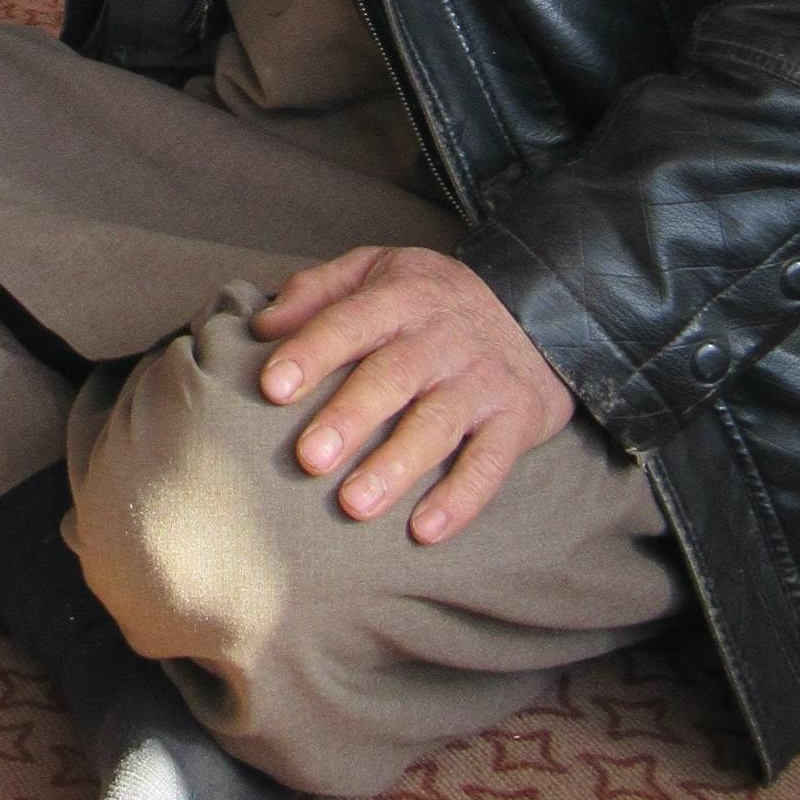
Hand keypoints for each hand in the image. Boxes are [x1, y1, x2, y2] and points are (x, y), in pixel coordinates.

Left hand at [250, 245, 574, 543]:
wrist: (538, 309)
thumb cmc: (431, 300)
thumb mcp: (376, 269)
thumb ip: (318, 290)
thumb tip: (261, 325)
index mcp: (400, 297)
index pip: (350, 322)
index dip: (312, 352)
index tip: (273, 387)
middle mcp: (442, 338)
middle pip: (392, 377)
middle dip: (350, 417)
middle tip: (309, 458)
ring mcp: (481, 380)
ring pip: (437, 424)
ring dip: (396, 467)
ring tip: (354, 505)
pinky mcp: (516, 418)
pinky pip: (491, 462)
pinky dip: (461, 497)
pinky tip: (425, 530)